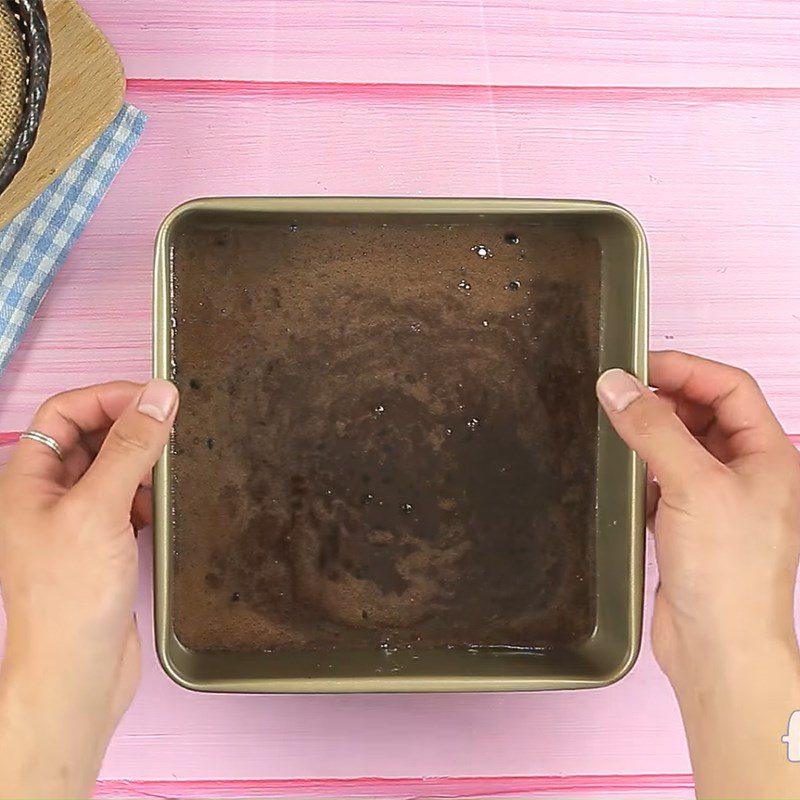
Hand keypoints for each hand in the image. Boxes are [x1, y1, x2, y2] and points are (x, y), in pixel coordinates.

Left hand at [0, 380, 177, 798]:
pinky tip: (164, 506)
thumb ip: (130, 447)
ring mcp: (74, 523)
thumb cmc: (73, 592)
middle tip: (174, 429)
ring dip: (141, 463)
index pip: (65, 413)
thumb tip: (160, 394)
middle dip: (129, 428)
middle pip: (89, 438)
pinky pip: (124, 502)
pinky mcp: (100, 547)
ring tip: (174, 467)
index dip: (108, 398)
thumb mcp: (100, 508)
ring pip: (110, 470)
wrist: (77, 673)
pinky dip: (146, 496)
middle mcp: (47, 497)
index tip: (156, 399)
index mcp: (28, 480)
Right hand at [597, 351, 799, 798]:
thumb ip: (653, 428)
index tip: (634, 364)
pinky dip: (641, 467)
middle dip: (663, 397)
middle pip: (704, 412)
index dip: (684, 368)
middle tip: (614, 392)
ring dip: (649, 431)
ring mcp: (718, 499)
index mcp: (768, 454)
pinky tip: (618, 468)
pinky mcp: (689, 524)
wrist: (719, 649)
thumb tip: (614, 383)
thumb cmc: (725, 568)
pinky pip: (664, 477)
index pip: (729, 387)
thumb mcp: (693, 485)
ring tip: (610, 422)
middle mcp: (747, 471)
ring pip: (681, 444)